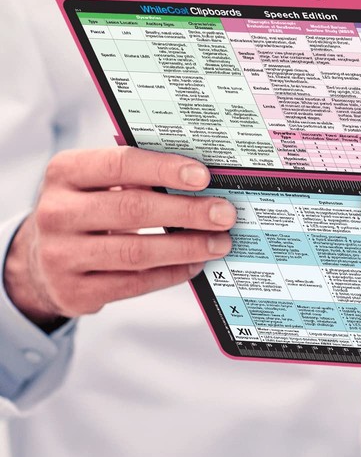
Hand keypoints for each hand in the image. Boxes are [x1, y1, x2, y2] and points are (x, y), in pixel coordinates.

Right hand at [3, 147, 236, 325]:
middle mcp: (57, 212)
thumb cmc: (86, 210)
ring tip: (219, 243)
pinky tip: (195, 264)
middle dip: (187, 212)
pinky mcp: (75, 291)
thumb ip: (136, 176)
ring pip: (137, 252)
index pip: (120, 164)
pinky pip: (135, 283)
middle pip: (133, 210)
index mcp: (64, 173)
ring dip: (187, 247)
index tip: (203, 177)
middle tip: (224, 214)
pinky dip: (172, 273)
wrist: (40, 260)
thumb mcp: (95, 184)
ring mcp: (61, 255)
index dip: (164, 170)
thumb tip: (200, 180)